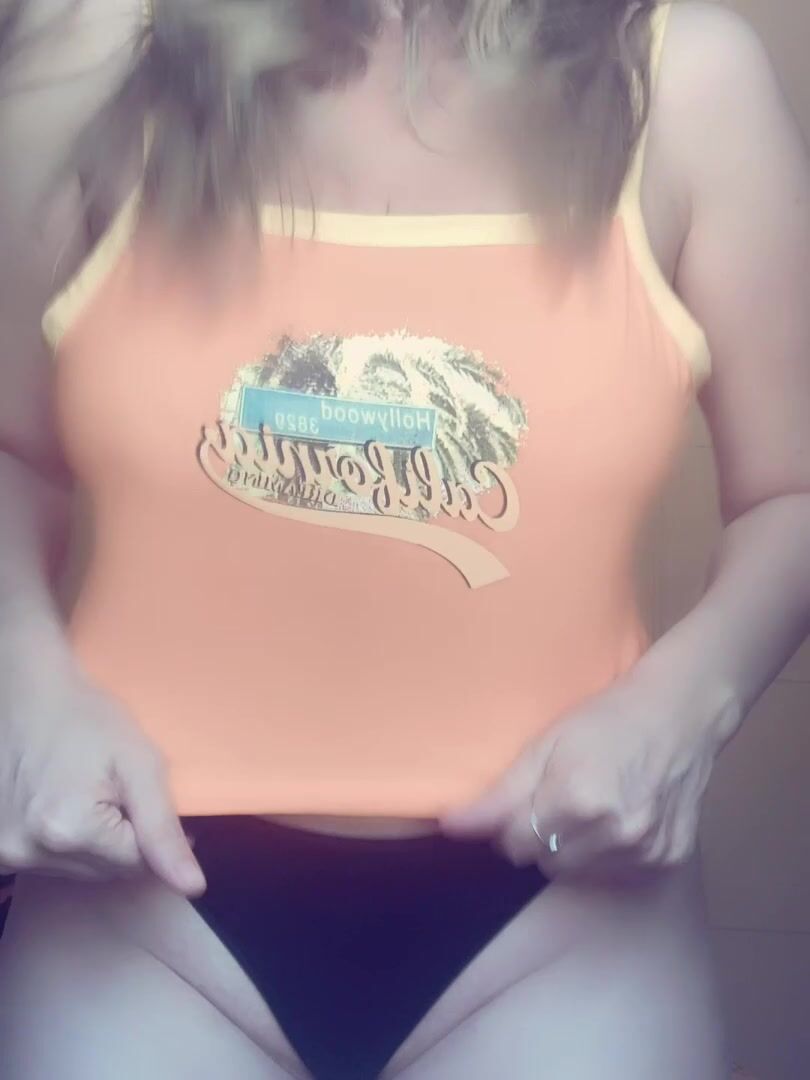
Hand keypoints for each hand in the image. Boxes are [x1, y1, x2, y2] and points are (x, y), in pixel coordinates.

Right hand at [0, 639, 204, 895]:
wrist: (30, 693)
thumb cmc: (89, 719)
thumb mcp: (140, 764)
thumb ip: (164, 829)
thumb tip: (192, 886)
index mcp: (68, 831)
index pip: (137, 865)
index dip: (152, 834)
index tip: (148, 800)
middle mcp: (27, 851)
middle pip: (105, 872)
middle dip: (123, 840)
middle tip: (121, 793)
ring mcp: (5, 852)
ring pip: (78, 870)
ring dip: (94, 843)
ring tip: (90, 793)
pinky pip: (49, 862)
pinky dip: (64, 841)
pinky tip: (65, 803)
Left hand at [438, 662, 740, 882]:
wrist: (681, 714)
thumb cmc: (605, 720)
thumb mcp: (545, 744)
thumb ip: (498, 795)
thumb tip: (450, 828)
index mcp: (575, 799)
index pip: (512, 843)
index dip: (512, 821)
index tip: (527, 798)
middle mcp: (612, 832)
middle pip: (543, 861)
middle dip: (541, 835)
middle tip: (560, 798)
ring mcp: (643, 850)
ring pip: (577, 872)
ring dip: (574, 848)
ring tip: (591, 806)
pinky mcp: (667, 860)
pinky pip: (615, 874)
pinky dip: (609, 854)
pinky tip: (620, 817)